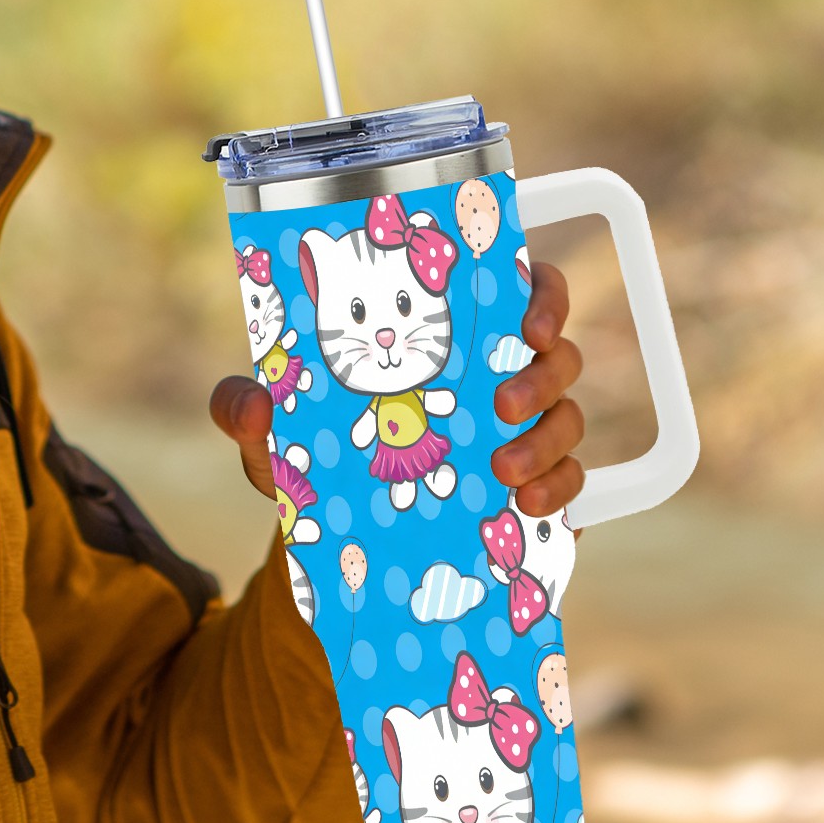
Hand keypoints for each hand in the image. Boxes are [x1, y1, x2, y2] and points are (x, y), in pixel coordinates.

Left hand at [209, 259, 586, 512]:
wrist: (334, 533)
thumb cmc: (311, 455)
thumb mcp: (273, 434)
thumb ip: (247, 409)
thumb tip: (252, 404)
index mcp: (449, 336)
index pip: (522, 289)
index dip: (541, 295)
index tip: (525, 321)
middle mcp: (499, 374)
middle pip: (558, 352)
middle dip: (541, 374)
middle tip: (501, 405)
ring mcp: (525, 433)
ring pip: (570, 416)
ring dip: (547, 439)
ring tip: (503, 470)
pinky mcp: (536, 489)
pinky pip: (576, 481)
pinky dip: (561, 489)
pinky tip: (526, 505)